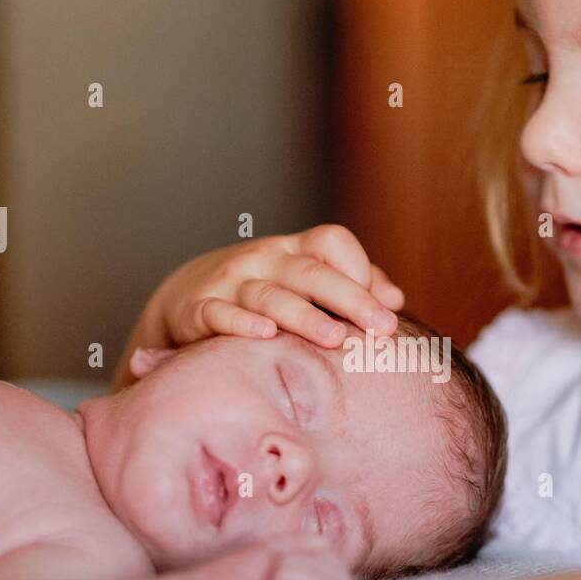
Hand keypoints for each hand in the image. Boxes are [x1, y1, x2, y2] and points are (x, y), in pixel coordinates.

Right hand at [141, 223, 403, 348]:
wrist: (184, 296)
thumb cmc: (262, 292)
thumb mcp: (303, 281)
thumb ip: (351, 286)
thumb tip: (395, 300)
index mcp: (293, 250)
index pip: (330, 241)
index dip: (359, 268)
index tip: (386, 307)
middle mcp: (264, 259)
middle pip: (309, 272)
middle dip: (349, 298)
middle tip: (381, 327)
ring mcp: (230, 282)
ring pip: (270, 296)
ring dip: (304, 316)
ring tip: (334, 338)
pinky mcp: (199, 309)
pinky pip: (219, 314)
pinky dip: (240, 324)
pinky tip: (264, 335)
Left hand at [188, 533, 359, 579]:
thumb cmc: (234, 579)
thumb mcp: (278, 553)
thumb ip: (308, 546)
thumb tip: (329, 546)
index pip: (340, 570)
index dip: (309, 557)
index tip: (277, 566)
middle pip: (340, 579)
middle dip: (300, 565)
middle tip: (270, 579)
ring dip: (289, 577)